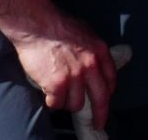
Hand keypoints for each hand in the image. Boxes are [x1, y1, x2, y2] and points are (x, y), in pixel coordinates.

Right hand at [10, 12, 118, 129]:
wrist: (37, 24)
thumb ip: (92, 51)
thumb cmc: (58, 26)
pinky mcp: (57, 84)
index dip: (108, 93)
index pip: (111, 80)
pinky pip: (57, 103)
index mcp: (99, 51)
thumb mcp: (85, 33)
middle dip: (100, 114)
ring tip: (59, 91)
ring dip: (67, 101)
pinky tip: (48, 91)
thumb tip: (96, 65)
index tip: (106, 101)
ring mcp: (74, 76)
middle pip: (101, 98)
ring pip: (76, 104)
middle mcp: (91, 65)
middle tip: (98, 123)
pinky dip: (52, 101)